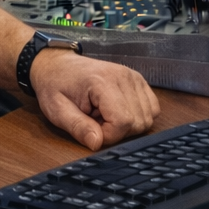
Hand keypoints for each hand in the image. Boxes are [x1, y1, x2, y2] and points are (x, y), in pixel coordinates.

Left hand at [29, 50, 159, 150]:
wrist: (57, 65)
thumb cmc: (56, 85)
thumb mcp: (57, 110)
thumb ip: (78, 127)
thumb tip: (97, 144)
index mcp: (102, 81)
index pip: (123, 121)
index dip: (108, 135)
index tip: (91, 129)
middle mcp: (123, 76)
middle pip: (138, 122)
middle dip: (117, 131)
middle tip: (96, 120)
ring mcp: (134, 77)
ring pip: (147, 118)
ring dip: (127, 125)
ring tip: (104, 115)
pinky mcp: (139, 81)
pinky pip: (152, 109)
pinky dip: (137, 116)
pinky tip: (117, 111)